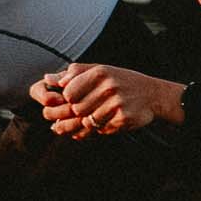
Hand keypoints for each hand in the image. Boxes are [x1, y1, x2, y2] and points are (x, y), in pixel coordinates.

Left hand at [32, 64, 181, 136]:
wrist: (152, 94)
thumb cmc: (122, 81)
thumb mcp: (99, 71)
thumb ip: (73, 74)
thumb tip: (48, 79)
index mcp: (99, 72)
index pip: (68, 93)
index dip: (69, 99)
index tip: (77, 98)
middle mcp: (108, 86)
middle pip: (76, 109)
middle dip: (79, 113)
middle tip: (90, 108)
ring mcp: (117, 103)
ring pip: (88, 121)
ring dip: (91, 121)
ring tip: (102, 113)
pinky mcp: (124, 118)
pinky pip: (102, 129)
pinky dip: (103, 128)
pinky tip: (111, 119)